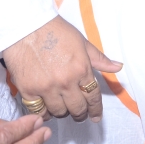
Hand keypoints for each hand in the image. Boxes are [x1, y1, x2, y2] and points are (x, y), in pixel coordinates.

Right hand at [3, 16, 122, 122]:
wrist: (26, 27)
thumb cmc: (56, 31)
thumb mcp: (83, 43)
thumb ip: (100, 59)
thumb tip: (118, 67)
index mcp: (81, 69)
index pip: (93, 96)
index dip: (96, 109)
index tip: (96, 116)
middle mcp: (66, 82)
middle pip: (77, 108)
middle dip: (81, 114)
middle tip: (80, 114)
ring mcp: (46, 88)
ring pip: (59, 112)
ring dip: (63, 112)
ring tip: (63, 108)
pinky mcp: (28, 90)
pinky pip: (39, 111)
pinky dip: (44, 113)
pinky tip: (47, 110)